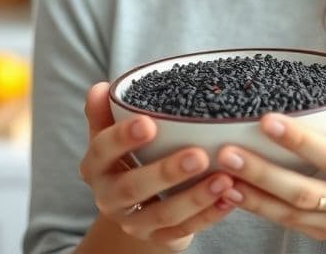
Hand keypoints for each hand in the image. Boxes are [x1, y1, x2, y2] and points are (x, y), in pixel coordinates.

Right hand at [80, 81, 236, 251]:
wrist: (133, 205)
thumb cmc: (128, 156)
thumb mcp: (112, 134)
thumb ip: (106, 112)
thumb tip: (101, 88)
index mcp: (95, 166)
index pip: (102, 150)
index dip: (122, 138)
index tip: (148, 123)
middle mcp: (109, 197)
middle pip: (134, 188)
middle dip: (166, 173)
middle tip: (198, 156)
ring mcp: (134, 222)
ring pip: (164, 214)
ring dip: (196, 198)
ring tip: (224, 179)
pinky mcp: (158, 238)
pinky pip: (185, 230)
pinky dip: (209, 215)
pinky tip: (230, 198)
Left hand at [214, 96, 325, 247]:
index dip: (300, 141)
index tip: (268, 120)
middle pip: (302, 192)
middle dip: (263, 173)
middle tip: (228, 152)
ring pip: (287, 213)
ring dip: (251, 194)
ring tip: (221, 172)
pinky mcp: (316, 232)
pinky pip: (283, 222)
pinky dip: (255, 207)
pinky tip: (230, 191)